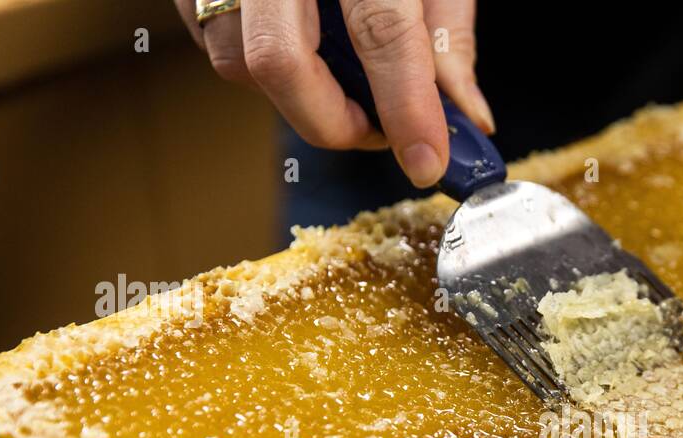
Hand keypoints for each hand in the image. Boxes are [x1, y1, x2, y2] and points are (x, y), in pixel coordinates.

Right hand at [176, 0, 493, 187]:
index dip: (406, 107)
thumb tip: (466, 115)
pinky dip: (266, 67)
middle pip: (281, 61)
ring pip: (238, 62)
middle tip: (379, 130)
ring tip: (347, 83)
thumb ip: (448, 31)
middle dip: (335, 121)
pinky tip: (307, 48)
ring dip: (300, 97)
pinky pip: (216, 39)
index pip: (379, 30)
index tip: (427, 161)